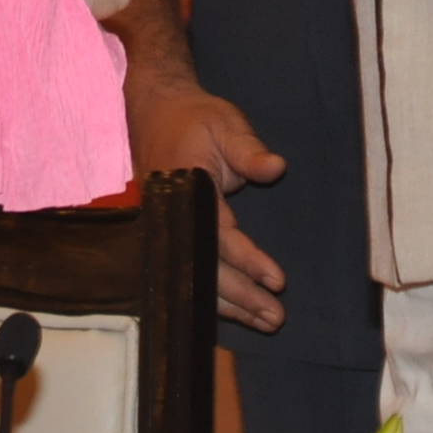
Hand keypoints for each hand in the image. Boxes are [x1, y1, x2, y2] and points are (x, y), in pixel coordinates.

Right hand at [128, 80, 290, 329]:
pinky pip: (190, 269)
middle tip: (276, 317)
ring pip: (195, 276)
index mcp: (187, 189)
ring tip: (264, 322)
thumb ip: (249, 150)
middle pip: (206, 267)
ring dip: (230, 303)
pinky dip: (213, 294)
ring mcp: (167, 227)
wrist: (155, 111)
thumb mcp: (226, 123)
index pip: (219, 236)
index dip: (248, 261)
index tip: (277, 281)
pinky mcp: (170, 234)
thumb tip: (277, 168)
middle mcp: (172, 215)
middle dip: (241, 296)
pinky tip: (235, 312)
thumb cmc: (195, 117)